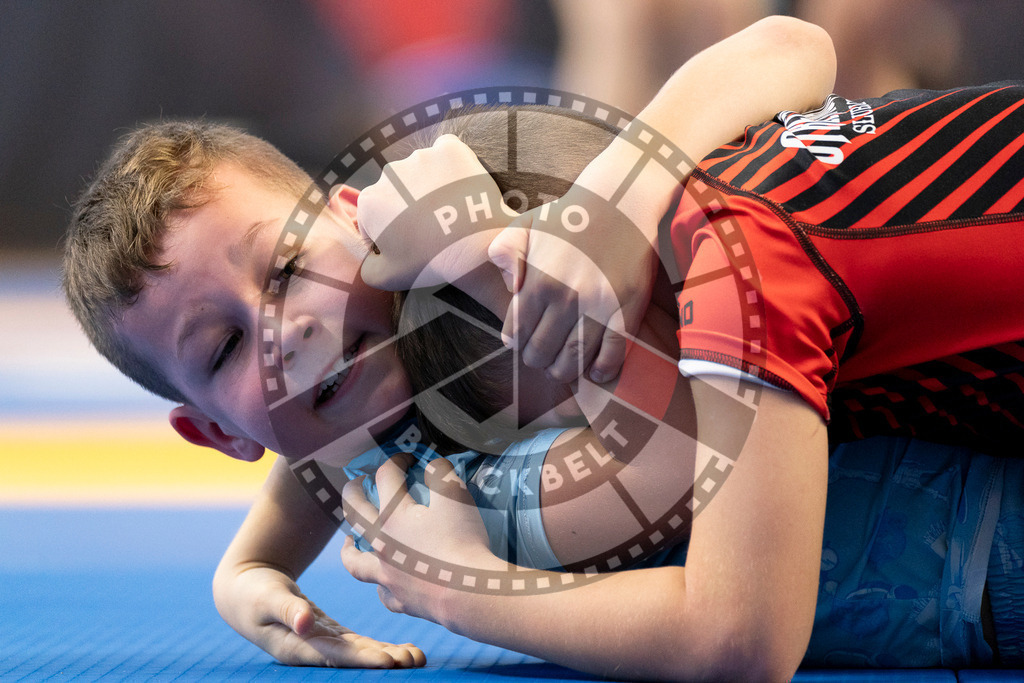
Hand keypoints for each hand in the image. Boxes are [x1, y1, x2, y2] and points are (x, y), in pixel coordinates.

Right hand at [212, 564, 424, 668]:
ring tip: (417, 658)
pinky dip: (379, 648)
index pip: (335, 656)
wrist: (244, 590)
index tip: (389, 660)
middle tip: (414, 660)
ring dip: (388, 656)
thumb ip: (287, 608)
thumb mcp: (266, 596)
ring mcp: (321, 644)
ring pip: (359, 653)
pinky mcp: (328, 635)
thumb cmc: (252, 591)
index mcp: (295, 646)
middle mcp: (311, 651)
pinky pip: (358, 644)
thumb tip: (305, 623)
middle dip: (384, 660)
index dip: (362, 659)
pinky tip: (403, 651)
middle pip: (353, 658)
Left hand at [341, 455, 502, 622]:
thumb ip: (441, 473)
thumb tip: (431, 466)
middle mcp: (381, 544)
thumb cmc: (461, 541)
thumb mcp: (456, 495)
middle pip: (355, 512)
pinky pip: (382, 592)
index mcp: (393, 515)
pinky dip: (382, 584)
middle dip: (353, 491)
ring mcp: (386, 575)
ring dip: (349, 548)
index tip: (407, 459)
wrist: (467, 593)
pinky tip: (386, 580)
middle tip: (357, 483)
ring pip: (355, 561)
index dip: (396, 461)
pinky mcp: (399, 600)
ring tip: (348, 541)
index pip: (386, 477)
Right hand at [356, 134, 514, 290]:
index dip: (390, 231)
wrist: (478, 246)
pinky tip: (459, 187)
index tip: (410, 241)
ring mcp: (420, 157)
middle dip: (408, 205)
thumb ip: (367, 268)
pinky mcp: (448, 149)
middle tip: (431, 226)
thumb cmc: (432, 263)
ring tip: (449, 208)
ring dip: (429, 185)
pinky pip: (445, 153)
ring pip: (421, 171)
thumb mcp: (388, 278)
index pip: (374, 215)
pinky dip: (451, 166)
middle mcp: (389, 173)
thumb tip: (369, 258)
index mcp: (370, 202)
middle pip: (396, 190)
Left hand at [488, 181, 657, 383]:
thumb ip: (504, 252)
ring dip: (564, 371)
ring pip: (573, 360)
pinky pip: (611, 355)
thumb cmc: (570, 216)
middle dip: (537, 360)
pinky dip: (601, 371)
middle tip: (541, 358)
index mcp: (538, 281)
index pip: (517, 332)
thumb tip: (509, 289)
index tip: (521, 343)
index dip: (516, 343)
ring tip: (562, 369)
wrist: (621, 202)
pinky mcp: (626, 312)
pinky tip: (595, 372)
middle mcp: (566, 298)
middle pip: (542, 352)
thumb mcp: (525, 224)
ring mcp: (598, 307)